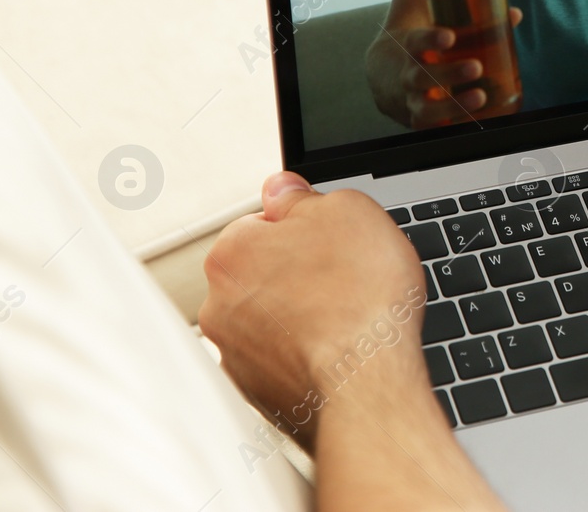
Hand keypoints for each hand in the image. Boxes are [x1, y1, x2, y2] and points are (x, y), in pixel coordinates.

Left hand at [198, 173, 431, 448]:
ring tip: (346, 320)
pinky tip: (338, 352)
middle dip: (298, 275)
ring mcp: (235, 356)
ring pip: (270, 321)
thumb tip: (284, 190)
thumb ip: (303, 195)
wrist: (368, 384)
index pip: (262, 224)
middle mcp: (219, 305)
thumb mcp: (349, 211)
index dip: (306, 230)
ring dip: (300, 317)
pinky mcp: (258, 396)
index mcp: (231, 252)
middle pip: (262, 274)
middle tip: (345, 279)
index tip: (333, 242)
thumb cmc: (360, 302)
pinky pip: (281, 362)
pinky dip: (304, 357)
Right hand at [387, 7, 522, 128]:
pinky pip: (431, 129)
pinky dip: (448, 128)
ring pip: (425, 109)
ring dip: (452, 106)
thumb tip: (515, 14)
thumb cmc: (426, 43)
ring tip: (480, 97)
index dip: (430, 39)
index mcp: (412, 48)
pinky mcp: (422, 120)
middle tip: (476, 67)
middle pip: (421, 77)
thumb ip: (472, 13)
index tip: (449, 37)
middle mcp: (410, 75)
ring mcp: (414, 100)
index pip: (416, 41)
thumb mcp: (439, 23)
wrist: (388, 71)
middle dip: (448, 73)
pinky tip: (473, 124)